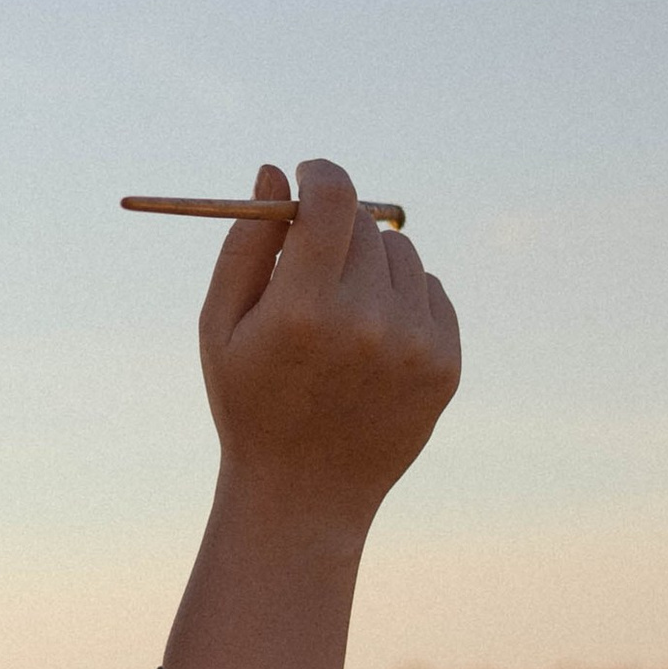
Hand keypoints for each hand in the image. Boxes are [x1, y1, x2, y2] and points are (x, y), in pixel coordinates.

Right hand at [198, 160, 460, 535]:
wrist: (305, 496)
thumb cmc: (250, 403)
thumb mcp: (221, 325)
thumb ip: (247, 244)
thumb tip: (275, 172)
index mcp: (304, 309)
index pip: (332, 198)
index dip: (320, 174)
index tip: (309, 174)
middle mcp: (368, 323)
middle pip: (364, 223)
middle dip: (335, 228)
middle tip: (313, 258)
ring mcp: (414, 345)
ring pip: (402, 254)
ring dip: (370, 264)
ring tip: (340, 313)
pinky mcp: (446, 364)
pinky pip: (432, 291)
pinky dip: (402, 300)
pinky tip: (371, 341)